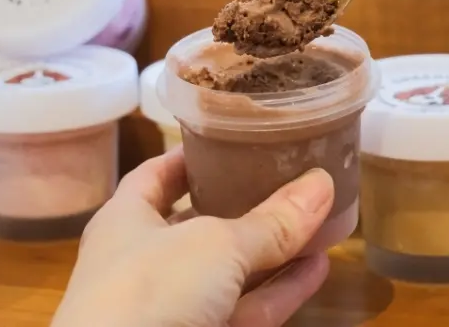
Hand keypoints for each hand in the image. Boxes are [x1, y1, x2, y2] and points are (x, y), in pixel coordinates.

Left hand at [51, 147, 333, 326]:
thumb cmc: (151, 290)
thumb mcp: (214, 245)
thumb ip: (270, 220)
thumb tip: (322, 183)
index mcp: (126, 221)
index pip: (155, 176)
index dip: (190, 157)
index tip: (230, 139)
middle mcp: (146, 262)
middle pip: (202, 224)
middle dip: (247, 205)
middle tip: (291, 179)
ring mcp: (175, 308)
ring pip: (233, 271)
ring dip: (276, 249)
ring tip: (320, 218)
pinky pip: (248, 309)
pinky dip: (281, 290)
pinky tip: (318, 266)